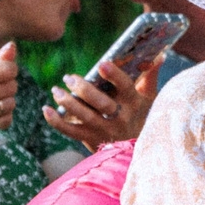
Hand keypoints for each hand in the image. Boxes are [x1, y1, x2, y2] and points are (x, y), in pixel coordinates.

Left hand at [41, 57, 157, 149]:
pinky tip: (46, 109)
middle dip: (84, 89)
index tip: (102, 64)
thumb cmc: (143, 116)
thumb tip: (158, 54)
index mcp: (135, 103)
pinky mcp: (91, 140)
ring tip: (56, 90)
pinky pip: (71, 132)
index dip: (114, 76)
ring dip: (67, 103)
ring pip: (84, 117)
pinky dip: (57, 122)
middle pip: (101, 103)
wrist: (137, 151)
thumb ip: (150, 75)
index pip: (126, 87)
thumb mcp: (150, 98)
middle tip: (69, 77)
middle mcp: (120, 118)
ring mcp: (105, 130)